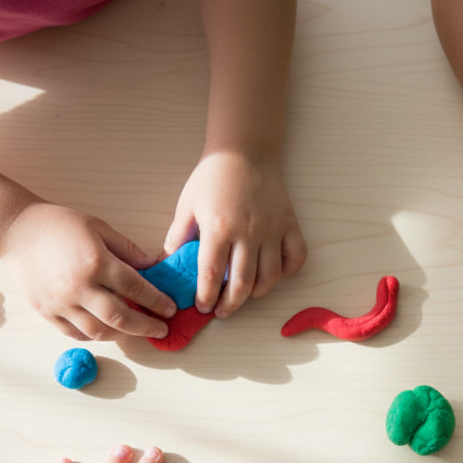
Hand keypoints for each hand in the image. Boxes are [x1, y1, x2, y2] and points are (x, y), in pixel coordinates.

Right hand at [0, 202, 176, 339]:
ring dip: (124, 335)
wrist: (16, 231)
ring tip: (137, 331)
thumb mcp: (100, 229)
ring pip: (100, 332)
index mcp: (96, 263)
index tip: (171, 309)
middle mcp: (79, 288)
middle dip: (146, 327)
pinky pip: (76, 334)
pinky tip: (108, 330)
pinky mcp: (46, 312)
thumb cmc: (60, 225)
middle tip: (161, 329)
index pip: (136, 290)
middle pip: (121, 318)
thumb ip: (129, 251)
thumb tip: (153, 270)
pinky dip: (96, 336)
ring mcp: (61, 304)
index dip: (158, 302)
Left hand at [164, 152, 307, 317]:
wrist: (244, 151)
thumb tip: (166, 265)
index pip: (212, 274)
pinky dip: (287, 271)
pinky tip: (273, 273)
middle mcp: (248, 233)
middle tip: (221, 311)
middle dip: (230, 304)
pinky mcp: (290, 225)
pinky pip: (296, 257)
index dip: (206, 296)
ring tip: (243, 296)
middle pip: (242, 283)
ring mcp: (272, 230)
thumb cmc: (212, 177)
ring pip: (270, 277)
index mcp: (219, 228)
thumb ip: (177, 237)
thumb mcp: (187, 205)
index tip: (201, 307)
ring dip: (256, 294)